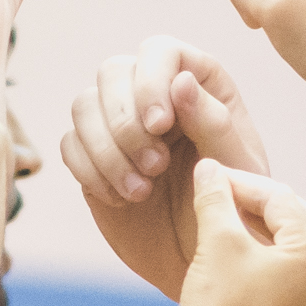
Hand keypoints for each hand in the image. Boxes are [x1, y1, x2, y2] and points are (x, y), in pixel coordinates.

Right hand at [63, 37, 272, 299]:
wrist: (206, 254)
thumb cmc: (233, 207)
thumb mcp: (236, 167)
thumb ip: (213, 122)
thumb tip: (181, 81)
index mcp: (197, 82)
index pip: (159, 51)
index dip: (151, 82)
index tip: (160, 126)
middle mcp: (153, 93)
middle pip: (112, 72)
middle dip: (125, 122)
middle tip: (154, 167)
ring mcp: (118, 122)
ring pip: (83, 106)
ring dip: (106, 150)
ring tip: (140, 191)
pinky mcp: (92, 154)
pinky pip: (70, 145)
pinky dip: (90, 171)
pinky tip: (122, 199)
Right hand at [179, 162, 305, 305]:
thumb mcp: (216, 244)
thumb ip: (215, 199)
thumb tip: (209, 169)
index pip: (279, 198)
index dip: (241, 183)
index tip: (210, 177)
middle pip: (292, 223)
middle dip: (255, 206)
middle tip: (220, 196)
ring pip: (291, 253)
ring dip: (261, 235)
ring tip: (227, 228)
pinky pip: (289, 282)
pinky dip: (266, 266)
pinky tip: (240, 266)